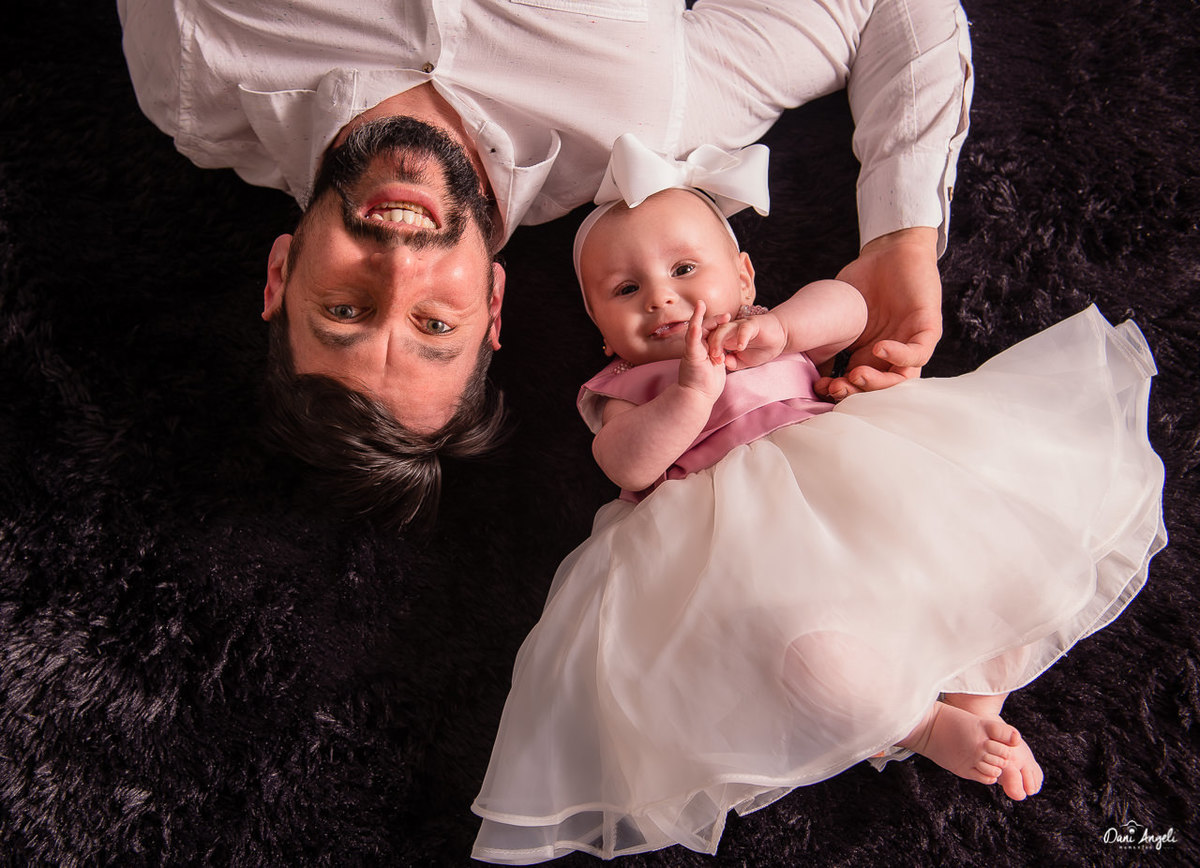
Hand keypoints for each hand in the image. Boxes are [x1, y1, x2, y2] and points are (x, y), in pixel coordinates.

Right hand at [677, 301, 726, 403]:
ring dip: (699, 317)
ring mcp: (692, 351)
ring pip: (695, 330)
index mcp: (703, 349)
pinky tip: (696, 323)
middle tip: (727, 315)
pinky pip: (691, 341)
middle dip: (714, 319)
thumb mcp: (715, 366)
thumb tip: (723, 354)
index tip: (728, 318)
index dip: (717, 323)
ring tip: (702, 305)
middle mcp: (696, 347)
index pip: (709, 331)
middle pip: (703, 327)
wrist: (698, 397)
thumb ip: (717, 356)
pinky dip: (694, 332)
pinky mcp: (691, 356)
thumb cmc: (706, 384)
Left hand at [705, 311, 786, 371]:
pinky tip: (740, 347)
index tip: (710, 364)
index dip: (708, 351)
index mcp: (726, 338)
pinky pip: (744, 328)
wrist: (780, 339)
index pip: (710, 341)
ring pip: (724, 329)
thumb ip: (734, 363)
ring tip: (719, 354)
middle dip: (710, 345)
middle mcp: (731, 330)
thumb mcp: (744, 361)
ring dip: (719, 341)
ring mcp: (741, 325)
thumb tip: (726, 363)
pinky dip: (741, 337)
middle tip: (712, 358)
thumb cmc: (761, 349)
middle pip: (714, 333)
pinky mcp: (753, 323)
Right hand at [815, 227, 942, 399]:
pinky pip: (919, 352)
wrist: (892, 249)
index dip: (839, 390)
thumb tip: (796, 356)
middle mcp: (891, 355)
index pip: (858, 385)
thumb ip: (824, 334)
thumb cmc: (864, 279)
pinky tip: (880, 348)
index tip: (819, 386)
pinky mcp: (928, 328)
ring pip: (901, 378)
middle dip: (857, 392)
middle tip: (836, 387)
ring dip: (879, 383)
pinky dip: (900, 355)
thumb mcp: (839, 312)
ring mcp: (910, 342)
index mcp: (869, 355)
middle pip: (879, 388)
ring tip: (856, 375)